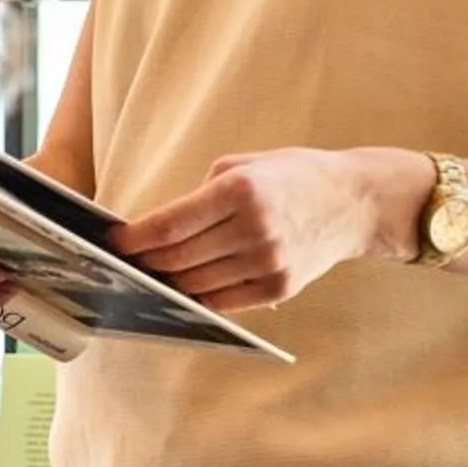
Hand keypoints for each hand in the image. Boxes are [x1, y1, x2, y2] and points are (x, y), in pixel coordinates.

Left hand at [114, 148, 424, 314]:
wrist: (353, 202)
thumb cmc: (294, 177)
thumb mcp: (246, 165)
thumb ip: (202, 193)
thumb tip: (160, 226)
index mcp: (241, 191)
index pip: (171, 224)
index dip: (135, 238)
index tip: (115, 242)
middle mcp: (254, 228)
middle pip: (178, 258)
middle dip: (147, 261)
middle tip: (130, 259)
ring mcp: (268, 262)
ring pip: (197, 283)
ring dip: (170, 280)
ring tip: (155, 272)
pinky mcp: (279, 287)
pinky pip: (224, 301)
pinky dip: (199, 295)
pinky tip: (187, 284)